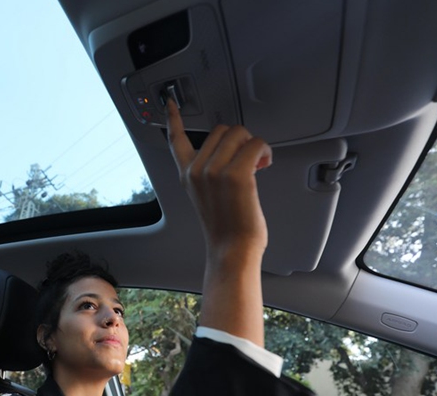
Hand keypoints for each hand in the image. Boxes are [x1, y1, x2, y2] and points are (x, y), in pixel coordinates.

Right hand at [165, 99, 270, 260]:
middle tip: (247, 158)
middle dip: (239, 139)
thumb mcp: (206, 197)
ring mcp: (214, 171)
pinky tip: (265, 164)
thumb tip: (233, 152)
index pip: (175, 140)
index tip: (170, 104)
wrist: (231, 249)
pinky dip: (265, 151)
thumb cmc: (225, 229)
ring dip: (253, 144)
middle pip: (221, 130)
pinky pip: (256, 144)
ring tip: (258, 163)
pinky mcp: (236, 174)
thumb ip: (209, 173)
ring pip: (239, 133)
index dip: (173, 119)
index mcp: (186, 175)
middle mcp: (196, 170)